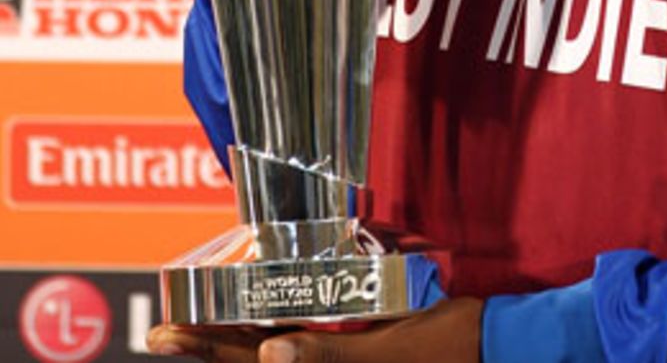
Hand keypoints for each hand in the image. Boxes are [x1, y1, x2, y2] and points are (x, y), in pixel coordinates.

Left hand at [146, 299, 482, 360]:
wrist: (491, 347)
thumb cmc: (444, 347)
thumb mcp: (389, 348)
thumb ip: (331, 353)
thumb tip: (269, 356)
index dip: (202, 348)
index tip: (162, 332)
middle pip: (249, 361)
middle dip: (204, 344)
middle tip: (162, 329)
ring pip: (270, 355)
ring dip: (231, 341)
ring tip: (196, 324)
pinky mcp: (355, 353)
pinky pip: (303, 348)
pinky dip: (272, 335)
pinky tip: (260, 322)